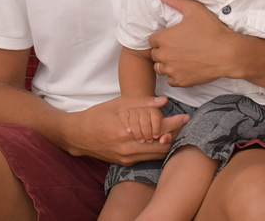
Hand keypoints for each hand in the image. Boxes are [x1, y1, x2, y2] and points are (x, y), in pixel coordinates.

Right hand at [67, 96, 188, 165]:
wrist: (78, 136)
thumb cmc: (97, 116)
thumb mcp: (118, 104)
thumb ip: (141, 103)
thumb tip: (163, 101)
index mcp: (126, 132)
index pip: (158, 129)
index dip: (175, 123)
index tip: (186, 116)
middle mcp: (128, 149)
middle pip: (162, 146)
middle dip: (175, 134)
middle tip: (183, 123)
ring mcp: (127, 158)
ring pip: (157, 154)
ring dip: (168, 143)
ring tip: (175, 130)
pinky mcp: (125, 163)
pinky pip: (148, 157)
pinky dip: (157, 149)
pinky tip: (161, 139)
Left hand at [149, 0, 238, 86]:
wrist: (228, 54)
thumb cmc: (211, 30)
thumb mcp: (194, 9)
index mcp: (164, 38)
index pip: (152, 39)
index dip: (162, 37)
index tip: (173, 36)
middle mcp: (164, 56)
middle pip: (155, 54)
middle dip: (163, 50)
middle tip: (179, 46)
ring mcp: (172, 70)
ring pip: (160, 68)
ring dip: (167, 63)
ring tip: (181, 57)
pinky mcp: (181, 81)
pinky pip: (171, 80)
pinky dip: (176, 75)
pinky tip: (186, 67)